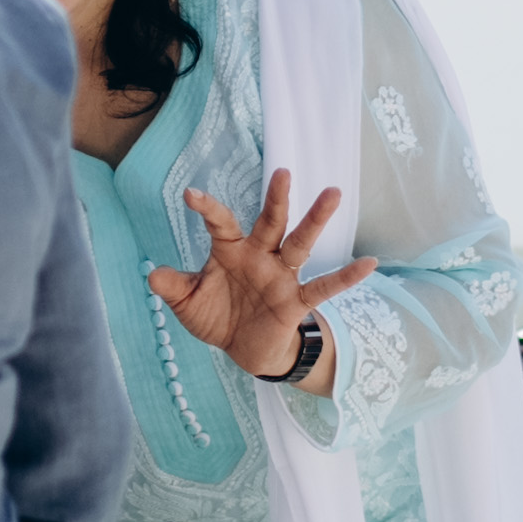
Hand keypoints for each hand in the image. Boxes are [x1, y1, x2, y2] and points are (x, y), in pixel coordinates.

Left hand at [146, 167, 380, 383]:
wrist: (244, 350)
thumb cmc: (218, 316)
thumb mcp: (189, 303)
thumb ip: (174, 286)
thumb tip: (152, 275)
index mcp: (231, 251)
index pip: (221, 223)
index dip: (207, 209)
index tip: (191, 195)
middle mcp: (260, 256)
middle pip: (271, 222)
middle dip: (276, 199)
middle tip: (282, 171)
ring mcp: (282, 276)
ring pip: (300, 244)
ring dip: (315, 220)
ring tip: (333, 193)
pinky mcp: (297, 301)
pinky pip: (324, 287)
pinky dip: (346, 277)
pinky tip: (370, 264)